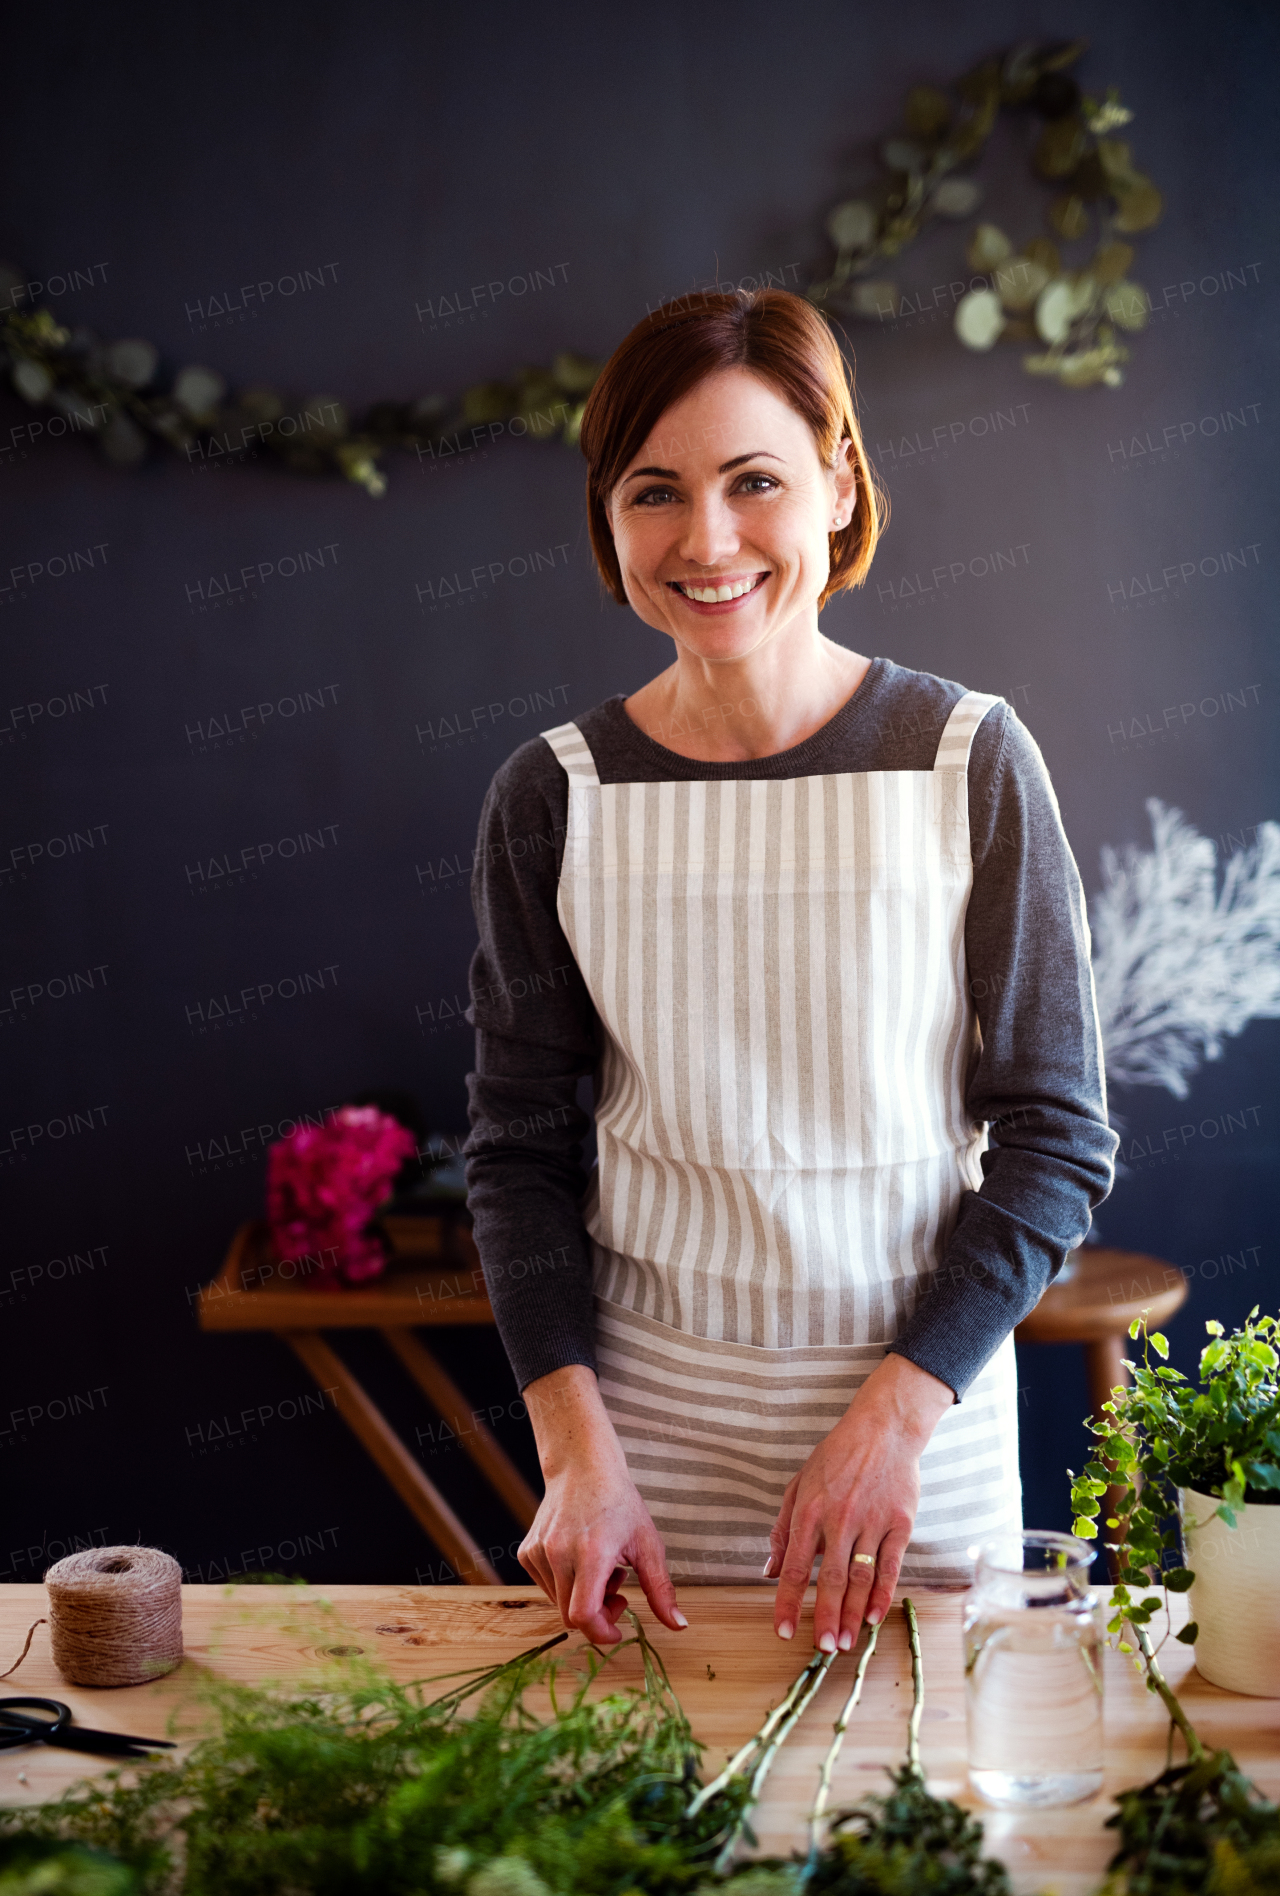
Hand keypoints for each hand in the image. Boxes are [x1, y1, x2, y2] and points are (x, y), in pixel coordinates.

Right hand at [518, 1365, 687, 1645]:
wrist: (583, 1467)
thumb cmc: (619, 1503)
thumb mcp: (648, 1544)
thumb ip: (661, 1589)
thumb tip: (679, 1626)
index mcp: (591, 1553)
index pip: (584, 1616)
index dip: (602, 1633)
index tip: (619, 1628)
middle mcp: (559, 1554)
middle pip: (571, 1616)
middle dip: (598, 1616)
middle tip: (618, 1592)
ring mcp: (538, 1553)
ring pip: (558, 1603)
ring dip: (582, 1597)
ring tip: (601, 1567)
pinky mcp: (527, 1552)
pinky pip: (547, 1587)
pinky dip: (566, 1585)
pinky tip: (581, 1559)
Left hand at [766, 1353, 953, 1651]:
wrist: (884, 1429)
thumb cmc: (837, 1457)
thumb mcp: (799, 1485)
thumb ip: (783, 1530)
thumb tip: (769, 1571)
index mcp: (810, 1510)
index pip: (796, 1566)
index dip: (787, 1602)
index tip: (782, 1631)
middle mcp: (839, 1518)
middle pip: (830, 1579)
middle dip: (824, 1618)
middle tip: (823, 1648)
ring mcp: (872, 1521)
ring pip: (860, 1577)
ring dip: (851, 1614)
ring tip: (845, 1643)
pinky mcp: (900, 1523)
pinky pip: (890, 1566)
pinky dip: (882, 1595)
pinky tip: (873, 1617)